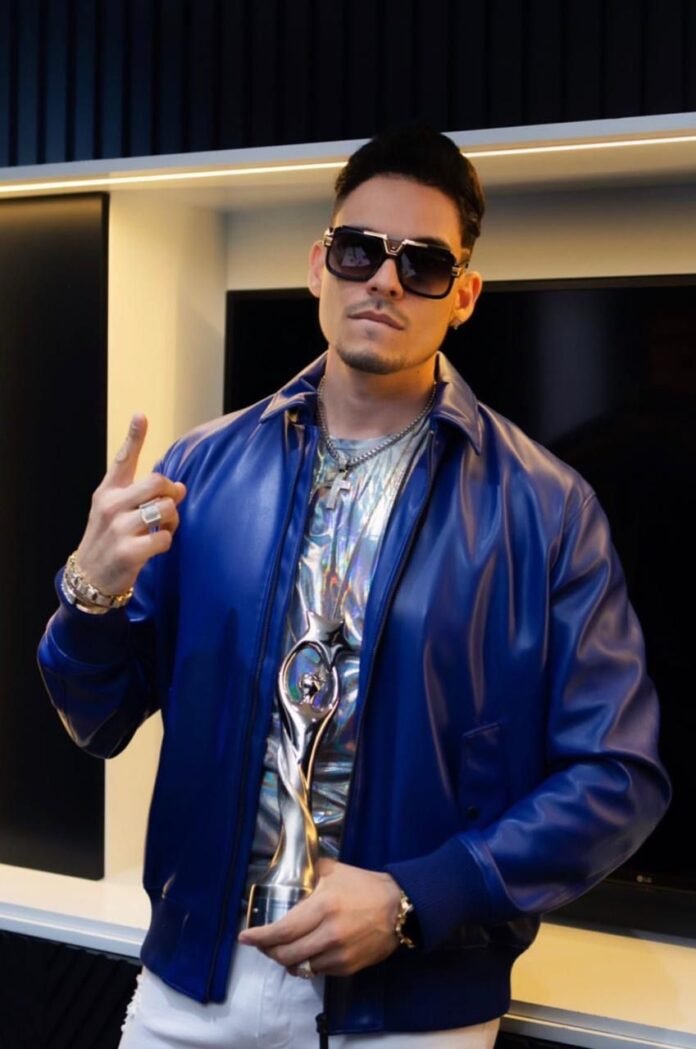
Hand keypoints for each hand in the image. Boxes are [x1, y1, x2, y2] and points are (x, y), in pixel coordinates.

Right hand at [74, 413, 185, 595]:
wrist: (89, 578)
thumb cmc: (109, 540)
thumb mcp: (114, 512)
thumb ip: (142, 496)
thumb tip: (180, 487)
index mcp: (107, 491)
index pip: (123, 459)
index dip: (134, 436)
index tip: (141, 415)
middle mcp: (111, 505)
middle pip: (158, 482)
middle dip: (172, 493)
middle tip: (169, 506)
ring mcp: (119, 528)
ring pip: (166, 508)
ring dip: (172, 520)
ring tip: (161, 529)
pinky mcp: (129, 551)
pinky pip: (165, 537)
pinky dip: (166, 542)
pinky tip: (155, 547)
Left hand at [238, 858, 401, 976]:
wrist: (400, 909)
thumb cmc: (365, 886)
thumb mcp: (335, 872)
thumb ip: (310, 872)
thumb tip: (290, 869)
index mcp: (323, 907)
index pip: (283, 930)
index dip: (260, 937)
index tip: (244, 937)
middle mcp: (329, 934)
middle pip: (287, 954)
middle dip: (268, 951)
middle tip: (262, 943)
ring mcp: (339, 954)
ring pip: (300, 967)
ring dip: (286, 961)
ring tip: (281, 950)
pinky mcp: (348, 967)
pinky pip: (317, 971)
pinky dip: (306, 965)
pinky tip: (304, 954)